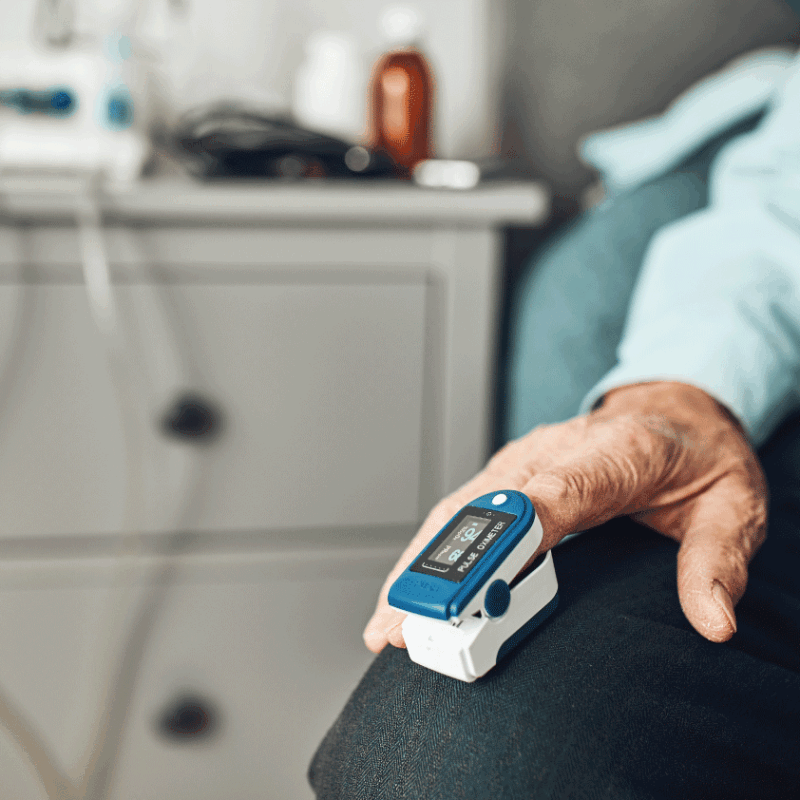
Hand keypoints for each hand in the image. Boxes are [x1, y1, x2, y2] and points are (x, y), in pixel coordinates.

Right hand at [363, 382, 767, 652]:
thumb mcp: (734, 506)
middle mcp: (556, 451)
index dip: (514, 537)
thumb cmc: (696, 455)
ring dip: (421, 565)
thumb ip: (718, 560)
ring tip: (391, 621)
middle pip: (488, 508)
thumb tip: (713, 622)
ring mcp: (523, 460)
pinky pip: (458, 512)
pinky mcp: (506, 474)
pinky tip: (408, 589)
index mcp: (617, 451)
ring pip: (460, 511)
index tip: (481, 586)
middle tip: (411, 626)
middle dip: (445, 569)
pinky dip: (427, 551)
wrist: (673, 408)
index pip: (559, 493)